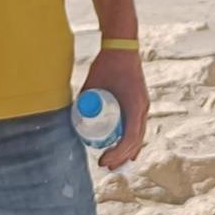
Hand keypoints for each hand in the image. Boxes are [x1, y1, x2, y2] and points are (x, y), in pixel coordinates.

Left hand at [81, 47, 148, 170]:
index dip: (117, 154)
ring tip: (115, 163)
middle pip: (136, 141)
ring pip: (139, 136)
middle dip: (122, 158)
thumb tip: (72, 118)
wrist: (122, 48)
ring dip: (128, 151)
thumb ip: (84, 100)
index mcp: (134, 105)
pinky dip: (132, 141)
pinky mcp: (140, 103)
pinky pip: (138, 127)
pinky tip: (126, 150)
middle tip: (106, 167)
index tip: (102, 161)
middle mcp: (142, 108)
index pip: (129, 138)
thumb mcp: (92, 84)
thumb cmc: (107, 64)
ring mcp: (143, 106)